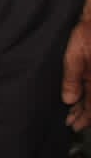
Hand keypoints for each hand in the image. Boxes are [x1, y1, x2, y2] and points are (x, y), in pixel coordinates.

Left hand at [64, 0, 90, 129]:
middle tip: (72, 122)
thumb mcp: (75, 53)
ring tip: (74, 112)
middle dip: (85, 115)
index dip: (84, 118)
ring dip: (87, 106)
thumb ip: (72, 78)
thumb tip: (68, 99)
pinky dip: (89, 95)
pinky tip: (81, 97)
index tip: (73, 125)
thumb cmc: (88, 32)